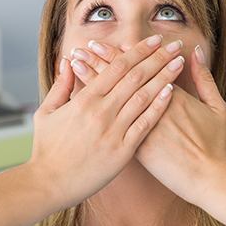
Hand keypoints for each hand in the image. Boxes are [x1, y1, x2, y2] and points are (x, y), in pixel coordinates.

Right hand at [29, 35, 185, 209]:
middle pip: (136, 76)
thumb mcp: (47, 112)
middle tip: (175, 45)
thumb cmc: (46, 149)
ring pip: (144, 97)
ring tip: (179, 63)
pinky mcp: (122, 151)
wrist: (48, 184)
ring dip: (164, 77)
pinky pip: (145, 124)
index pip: (117, 67)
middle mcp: (101, 111)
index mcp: (84, 99)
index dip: (138, 51)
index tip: (154, 41)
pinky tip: (171, 93)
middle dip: (158, 58)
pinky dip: (158, 106)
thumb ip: (61, 85)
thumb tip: (68, 61)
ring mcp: (113, 130)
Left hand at [69, 40, 225, 204]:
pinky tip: (82, 99)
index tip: (104, 43)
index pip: (140, 68)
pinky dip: (97, 111)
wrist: (209, 179)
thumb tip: (196, 52)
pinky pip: (110, 125)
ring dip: (93, 79)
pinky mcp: (135, 148)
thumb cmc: (216, 144)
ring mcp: (142, 129)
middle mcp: (152, 109)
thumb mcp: (216, 107)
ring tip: (77, 63)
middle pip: (121, 79)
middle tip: (84, 46)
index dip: (120, 54)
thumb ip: (204, 78)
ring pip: (112, 99)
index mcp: (171, 95)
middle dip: (101, 60)